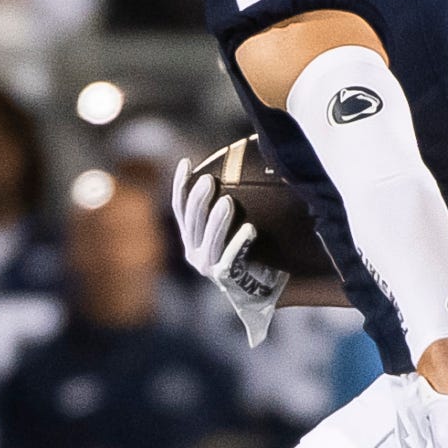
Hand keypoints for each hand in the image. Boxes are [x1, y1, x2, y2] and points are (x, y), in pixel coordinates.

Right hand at [173, 156, 285, 346]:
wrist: (267, 287)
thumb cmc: (255, 250)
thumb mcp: (240, 222)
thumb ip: (234, 200)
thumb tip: (247, 160)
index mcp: (192, 236)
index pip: (180, 206)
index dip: (180, 184)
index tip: (186, 163)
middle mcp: (193, 252)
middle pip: (191, 221)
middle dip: (198, 200)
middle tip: (209, 180)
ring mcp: (207, 267)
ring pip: (208, 240)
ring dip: (217, 220)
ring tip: (228, 201)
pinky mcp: (225, 279)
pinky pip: (230, 258)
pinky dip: (238, 243)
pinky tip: (250, 228)